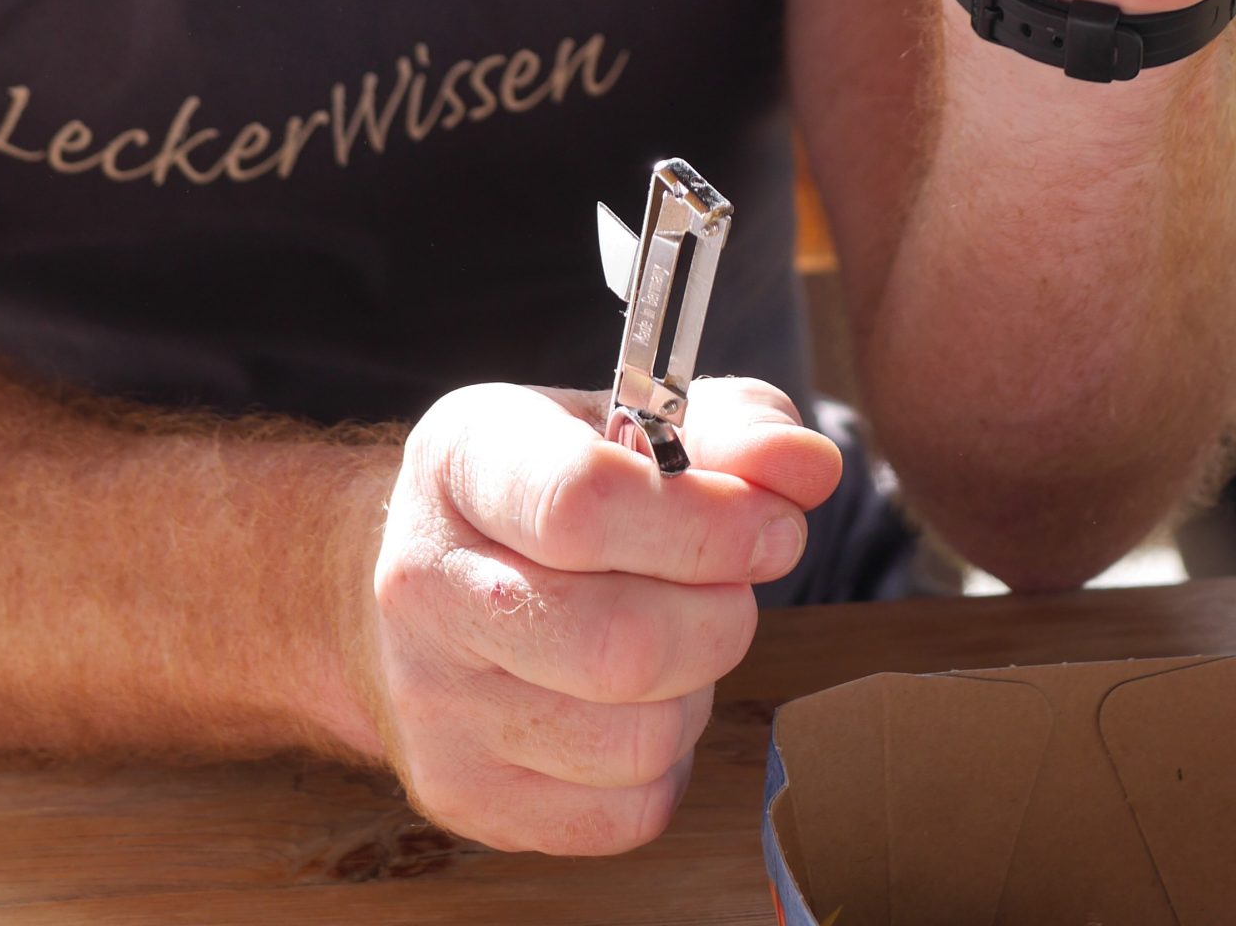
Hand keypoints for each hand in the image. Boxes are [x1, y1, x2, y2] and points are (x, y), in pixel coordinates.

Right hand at [359, 378, 840, 854]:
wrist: (433, 579)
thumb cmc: (554, 487)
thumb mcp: (632, 422)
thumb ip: (734, 429)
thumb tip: (809, 467)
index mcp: (463, 461)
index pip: (582, 504)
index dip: (708, 524)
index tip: (775, 526)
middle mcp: (425, 584)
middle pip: (620, 644)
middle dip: (721, 616)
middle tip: (733, 585)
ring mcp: (434, 704)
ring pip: (634, 740)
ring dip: (696, 689)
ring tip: (673, 637)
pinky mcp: (465, 796)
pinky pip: (625, 813)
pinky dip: (665, 762)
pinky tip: (635, 702)